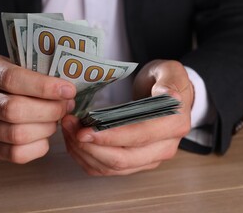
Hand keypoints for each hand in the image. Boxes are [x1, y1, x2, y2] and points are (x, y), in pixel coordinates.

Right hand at [0, 54, 75, 163]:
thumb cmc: (14, 77)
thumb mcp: (20, 63)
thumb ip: (40, 71)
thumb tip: (68, 90)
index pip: (12, 79)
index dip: (44, 86)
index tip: (68, 90)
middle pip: (14, 110)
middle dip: (49, 110)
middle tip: (67, 106)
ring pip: (17, 135)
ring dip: (46, 128)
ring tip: (56, 119)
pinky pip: (16, 154)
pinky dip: (39, 146)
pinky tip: (46, 134)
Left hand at [61, 60, 193, 175]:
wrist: (167, 97)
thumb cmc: (164, 81)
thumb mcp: (170, 72)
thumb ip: (170, 81)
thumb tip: (169, 95)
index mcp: (174, 125)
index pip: (139, 136)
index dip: (110, 136)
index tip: (84, 129)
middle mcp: (164, 148)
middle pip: (123, 159)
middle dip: (91, 146)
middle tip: (69, 127)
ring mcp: (150, 159)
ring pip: (112, 167)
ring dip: (85, 152)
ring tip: (68, 131)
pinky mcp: (136, 163)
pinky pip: (107, 169)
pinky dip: (87, 159)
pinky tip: (75, 143)